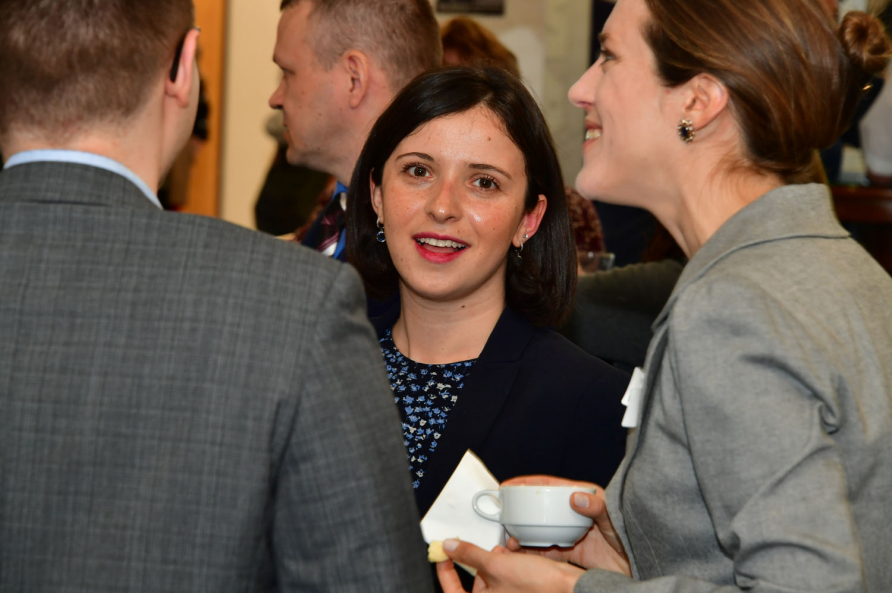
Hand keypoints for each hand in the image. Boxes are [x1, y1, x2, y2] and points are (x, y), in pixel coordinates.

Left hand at [436, 541, 582, 592]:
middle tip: (487, 551)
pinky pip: (506, 579)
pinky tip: (516, 557)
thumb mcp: (497, 564)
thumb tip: (449, 547)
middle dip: (480, 564)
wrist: (570, 588)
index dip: (445, 571)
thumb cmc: (537, 586)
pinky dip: (508, 566)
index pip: (452, 591)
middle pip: (475, 584)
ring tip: (507, 553)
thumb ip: (470, 554)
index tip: (444, 555)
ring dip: (496, 562)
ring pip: (492, 579)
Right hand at [501, 475, 629, 575]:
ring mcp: (569, 532)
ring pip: (539, 530)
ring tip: (509, 541)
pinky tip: (521, 555)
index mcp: (582, 496)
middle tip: (501, 515)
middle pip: (539, 507)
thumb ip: (597, 507)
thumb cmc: (631, 536)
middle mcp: (572, 513)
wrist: (639, 566)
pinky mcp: (569, 552)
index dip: (527, 483)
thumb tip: (575, 497)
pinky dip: (532, 552)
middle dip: (519, 511)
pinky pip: (545, 550)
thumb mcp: (614, 518)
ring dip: (522, 534)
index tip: (508, 486)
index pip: (549, 485)